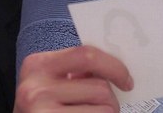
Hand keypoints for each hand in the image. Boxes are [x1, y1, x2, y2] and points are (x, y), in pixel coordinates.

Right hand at [14, 45, 133, 111]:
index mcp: (37, 65)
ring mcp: (41, 110)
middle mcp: (35, 88)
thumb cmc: (42, 108)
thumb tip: (116, 66)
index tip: (127, 80)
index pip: (86, 54)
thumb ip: (75, 71)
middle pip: (100, 86)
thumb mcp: (51, 84)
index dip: (114, 66)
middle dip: (112, 99)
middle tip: (111, 107)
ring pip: (104, 109)